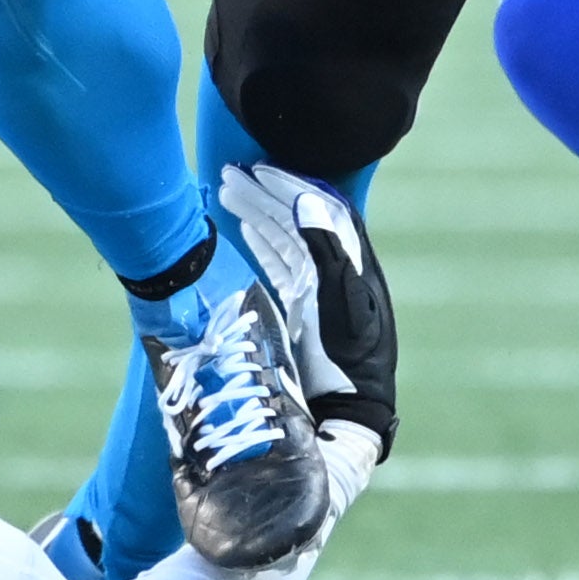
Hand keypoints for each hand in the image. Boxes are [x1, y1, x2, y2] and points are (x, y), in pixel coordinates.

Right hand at [218, 162, 394, 454]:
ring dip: (258, 214)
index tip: (259, 170)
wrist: (349, 408)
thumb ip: (326, 252)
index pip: (319, 211)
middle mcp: (335, 269)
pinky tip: (245, 228)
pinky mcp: (304, 306)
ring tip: (228, 191)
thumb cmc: (349, 359)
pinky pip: (281, 262)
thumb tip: (306, 201)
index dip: (289, 187)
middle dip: (265, 195)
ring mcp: (319, 287)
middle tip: (231, 175)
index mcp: (349, 263)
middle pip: (297, 220)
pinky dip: (262, 242)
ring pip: (285, 237)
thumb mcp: (340, 304)